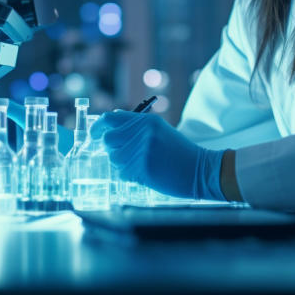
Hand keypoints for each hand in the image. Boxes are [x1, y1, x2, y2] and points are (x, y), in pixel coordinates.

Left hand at [98, 111, 225, 200]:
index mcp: (147, 121)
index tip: (93, 135)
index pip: (110, 118)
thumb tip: (108, 124)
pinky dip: (129, 175)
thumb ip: (135, 126)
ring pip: (114, 158)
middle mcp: (143, 132)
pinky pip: (122, 173)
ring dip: (122, 164)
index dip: (98, 127)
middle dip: (111, 149)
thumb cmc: (179, 152)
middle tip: (122, 154)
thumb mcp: (160, 130)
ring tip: (141, 164)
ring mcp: (142, 151)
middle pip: (108, 139)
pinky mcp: (143, 168)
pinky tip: (145, 173)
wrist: (201, 169)